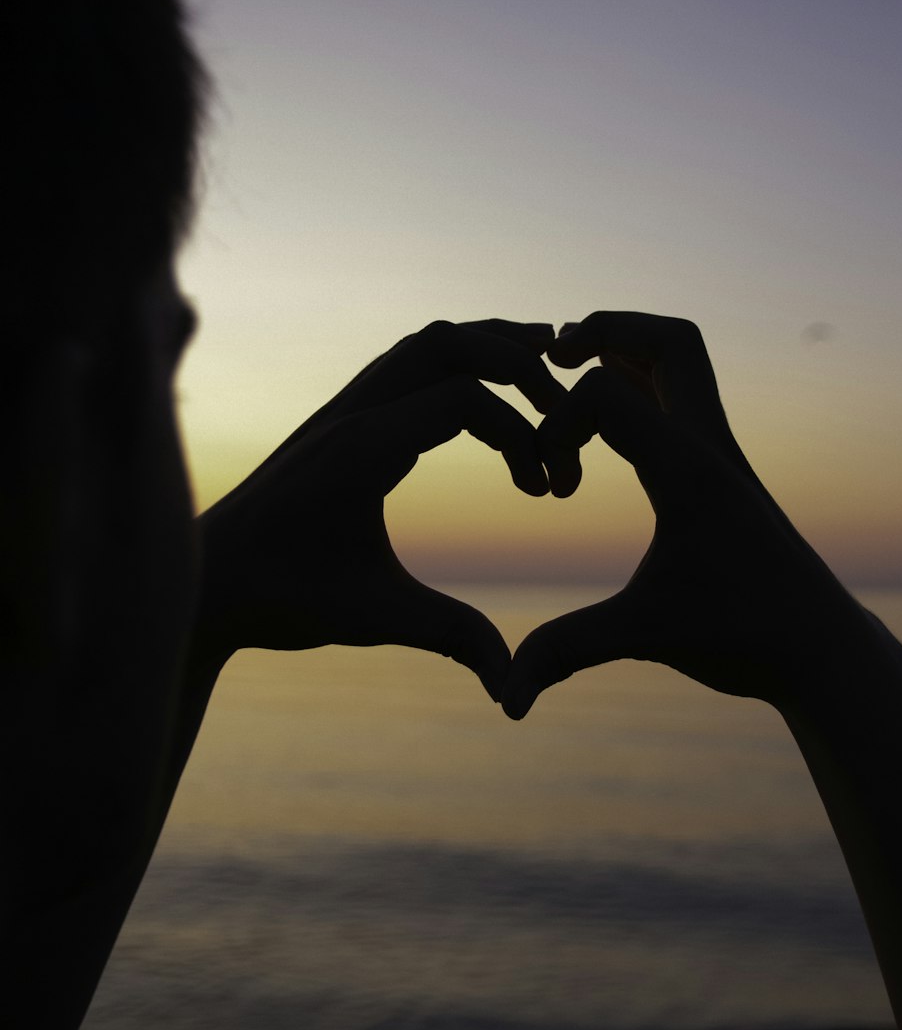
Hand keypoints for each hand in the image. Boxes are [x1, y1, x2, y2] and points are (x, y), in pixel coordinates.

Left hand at [196, 320, 564, 699]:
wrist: (208, 583)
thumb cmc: (283, 599)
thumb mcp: (374, 618)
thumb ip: (450, 638)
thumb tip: (511, 687)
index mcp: (363, 449)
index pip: (464, 398)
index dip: (521, 435)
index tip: (543, 490)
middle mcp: (352, 413)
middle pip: (448, 343)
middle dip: (516, 362)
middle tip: (566, 401)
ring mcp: (340, 409)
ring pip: (423, 343)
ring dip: (485, 347)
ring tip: (541, 361)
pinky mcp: (337, 419)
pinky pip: (403, 364)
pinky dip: (453, 363)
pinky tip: (480, 394)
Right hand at [503, 312, 862, 716]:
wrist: (822, 649)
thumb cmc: (743, 639)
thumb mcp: (645, 638)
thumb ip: (566, 654)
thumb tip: (503, 702)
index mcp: (688, 471)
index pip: (606, 392)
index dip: (556, 426)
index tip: (552, 490)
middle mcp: (710, 446)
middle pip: (669, 339)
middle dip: (605, 332)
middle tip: (553, 357)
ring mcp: (722, 453)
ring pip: (682, 360)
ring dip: (623, 352)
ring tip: (570, 377)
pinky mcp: (723, 469)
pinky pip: (681, 396)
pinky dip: (638, 386)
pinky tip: (604, 427)